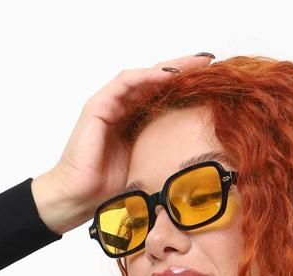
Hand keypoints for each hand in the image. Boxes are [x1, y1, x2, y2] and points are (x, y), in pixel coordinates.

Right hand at [32, 54, 216, 232]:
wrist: (79, 198)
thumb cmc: (108, 189)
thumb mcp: (147, 166)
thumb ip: (165, 152)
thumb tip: (199, 158)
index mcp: (134, 121)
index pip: (163, 95)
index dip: (187, 86)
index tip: (213, 80)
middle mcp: (122, 108)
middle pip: (156, 80)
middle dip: (183, 68)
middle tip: (209, 61)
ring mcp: (109, 105)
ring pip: (142, 76)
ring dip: (168, 68)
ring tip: (192, 63)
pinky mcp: (97, 107)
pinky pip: (124, 83)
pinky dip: (145, 77)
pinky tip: (166, 76)